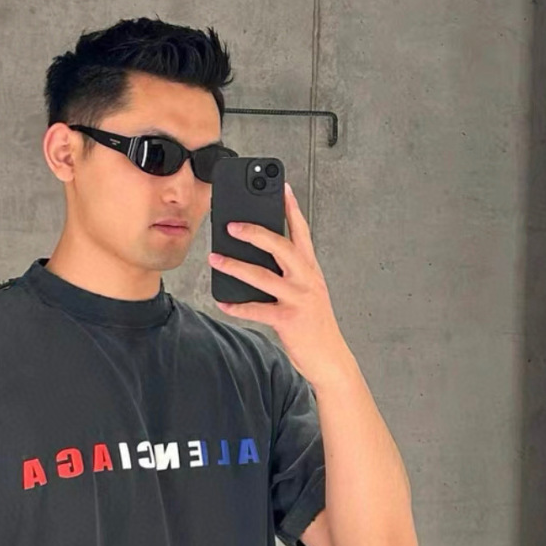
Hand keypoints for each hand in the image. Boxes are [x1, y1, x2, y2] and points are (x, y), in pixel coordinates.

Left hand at [208, 181, 351, 387]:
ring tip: (215, 259)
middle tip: (231, 225)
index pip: (302, 232)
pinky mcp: (288, 319)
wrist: (330, 358)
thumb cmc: (315, 324)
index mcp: (311, 270)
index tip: (281, 187)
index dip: (291, 208)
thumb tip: (258, 259)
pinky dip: (237, 306)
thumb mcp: (308, 292)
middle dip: (254, 233)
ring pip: (262, 276)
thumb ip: (290, 273)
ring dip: (235, 266)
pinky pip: (257, 310)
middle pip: (280, 247)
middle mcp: (306, 279)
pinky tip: (223, 302)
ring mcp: (298, 298)